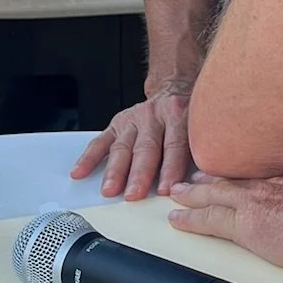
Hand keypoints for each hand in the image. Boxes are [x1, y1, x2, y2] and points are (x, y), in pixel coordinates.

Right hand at [71, 84, 194, 198]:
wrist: (174, 88)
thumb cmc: (189, 115)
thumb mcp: (202, 126)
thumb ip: (201, 150)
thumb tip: (202, 182)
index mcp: (179, 116)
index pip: (175, 145)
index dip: (171, 168)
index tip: (167, 189)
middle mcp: (154, 116)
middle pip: (146, 148)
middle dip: (139, 173)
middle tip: (134, 194)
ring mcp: (133, 119)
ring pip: (122, 147)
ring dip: (115, 170)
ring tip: (110, 190)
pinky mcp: (117, 123)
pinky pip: (100, 142)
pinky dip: (88, 158)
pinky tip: (80, 172)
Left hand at [168, 168, 282, 271]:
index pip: (262, 170)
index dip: (245, 169)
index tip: (237, 167)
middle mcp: (271, 184)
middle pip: (233, 177)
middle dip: (210, 177)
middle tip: (193, 176)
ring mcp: (256, 203)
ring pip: (215, 195)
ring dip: (193, 194)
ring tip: (177, 194)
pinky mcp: (247, 226)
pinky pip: (210, 221)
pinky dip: (191, 220)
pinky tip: (178, 221)